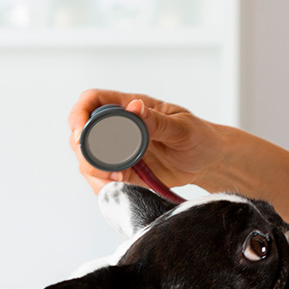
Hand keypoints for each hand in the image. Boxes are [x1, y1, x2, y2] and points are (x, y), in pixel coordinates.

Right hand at [67, 90, 224, 195]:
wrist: (208, 161)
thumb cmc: (199, 137)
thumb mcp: (183, 127)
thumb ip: (158, 121)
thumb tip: (135, 107)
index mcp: (130, 106)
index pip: (93, 102)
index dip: (81, 115)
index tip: (83, 134)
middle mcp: (119, 128)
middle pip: (82, 134)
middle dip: (85, 152)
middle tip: (106, 166)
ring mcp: (118, 152)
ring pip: (88, 160)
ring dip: (95, 172)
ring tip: (119, 178)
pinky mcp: (124, 173)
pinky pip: (103, 180)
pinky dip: (104, 186)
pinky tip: (120, 186)